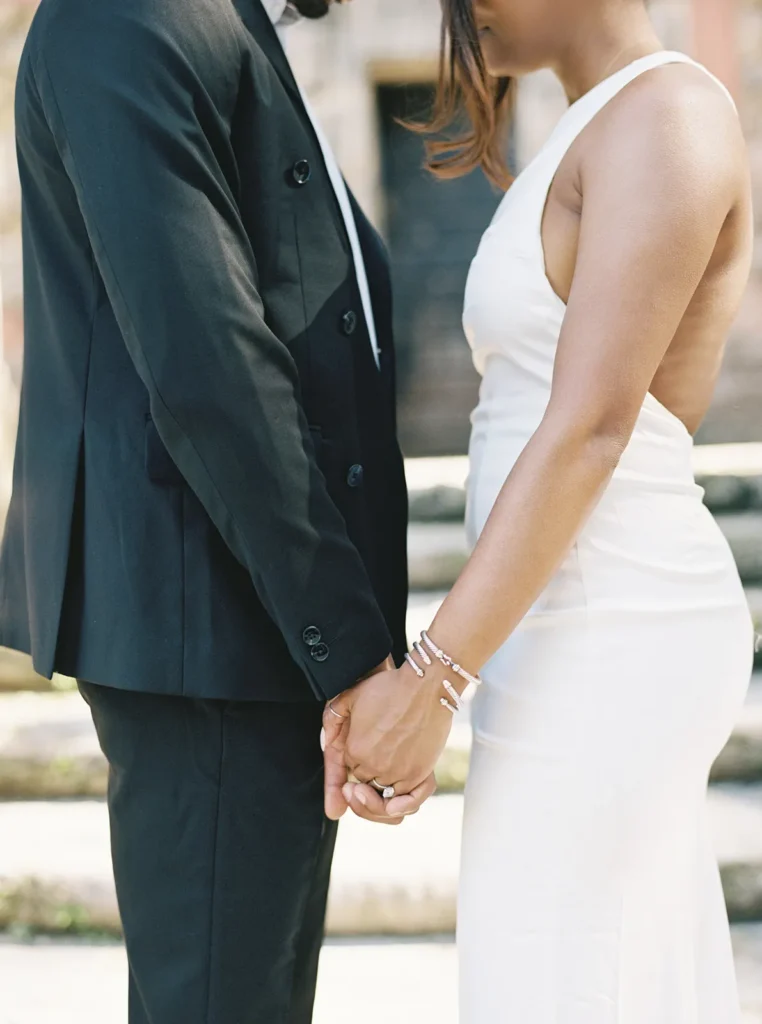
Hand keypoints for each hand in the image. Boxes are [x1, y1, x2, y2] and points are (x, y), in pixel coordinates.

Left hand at [323, 659, 452, 820]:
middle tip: (367, 775)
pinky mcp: (418, 775)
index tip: (364, 753)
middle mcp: (373, 766)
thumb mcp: (351, 695)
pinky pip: (405, 803)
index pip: (348, 771)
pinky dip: (399, 805)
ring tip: (379, 790)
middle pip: (363, 786)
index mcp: (354, 750)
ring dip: (379, 798)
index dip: (355, 764)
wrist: (425, 685)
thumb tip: (326, 741)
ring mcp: (396, 773)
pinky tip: (394, 804)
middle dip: (365, 781)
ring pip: (382, 798)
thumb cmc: (390, 686)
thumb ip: (333, 716)